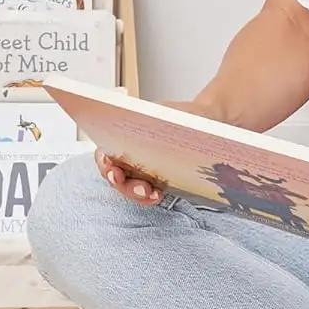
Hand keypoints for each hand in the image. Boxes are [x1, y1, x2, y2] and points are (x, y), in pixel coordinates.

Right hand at [94, 98, 219, 206]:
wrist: (204, 121)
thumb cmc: (182, 114)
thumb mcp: (167, 112)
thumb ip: (152, 120)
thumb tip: (144, 126)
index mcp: (123, 134)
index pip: (104, 152)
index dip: (105, 164)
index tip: (114, 171)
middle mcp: (127, 153)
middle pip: (115, 175)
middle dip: (125, 185)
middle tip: (141, 188)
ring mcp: (139, 168)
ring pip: (128, 187)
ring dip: (137, 194)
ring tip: (153, 195)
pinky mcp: (154, 179)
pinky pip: (145, 192)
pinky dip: (149, 197)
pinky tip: (159, 195)